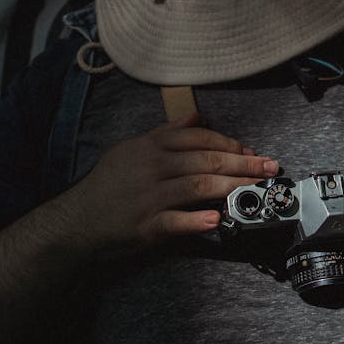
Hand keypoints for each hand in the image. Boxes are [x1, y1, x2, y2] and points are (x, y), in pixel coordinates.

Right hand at [51, 112, 277, 258]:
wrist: (74, 222)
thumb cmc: (108, 185)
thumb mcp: (131, 149)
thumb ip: (166, 133)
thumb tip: (197, 117)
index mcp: (151, 147)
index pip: (199, 139)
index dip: (231, 144)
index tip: (253, 151)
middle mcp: (153, 168)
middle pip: (207, 161)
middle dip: (244, 163)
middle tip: (269, 168)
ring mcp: (150, 197)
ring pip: (199, 186)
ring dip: (233, 187)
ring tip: (257, 188)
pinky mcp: (146, 226)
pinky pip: (175, 221)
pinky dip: (197, 220)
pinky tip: (216, 219)